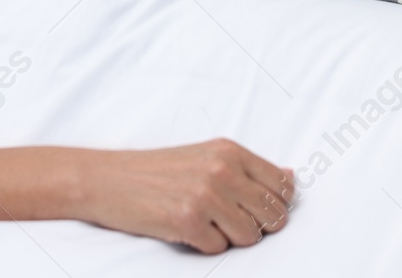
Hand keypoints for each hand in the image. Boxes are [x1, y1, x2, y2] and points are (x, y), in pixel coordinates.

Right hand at [82, 139, 293, 253]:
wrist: (109, 179)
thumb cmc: (157, 170)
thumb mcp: (206, 156)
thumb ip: (248, 169)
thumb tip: (292, 177)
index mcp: (230, 151)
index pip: (283, 186)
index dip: (276, 205)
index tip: (255, 209)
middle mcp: (222, 170)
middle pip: (273, 215)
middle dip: (257, 226)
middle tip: (226, 220)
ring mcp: (205, 196)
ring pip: (250, 237)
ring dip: (231, 238)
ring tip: (205, 222)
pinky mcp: (187, 221)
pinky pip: (219, 249)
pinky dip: (205, 245)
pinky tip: (185, 228)